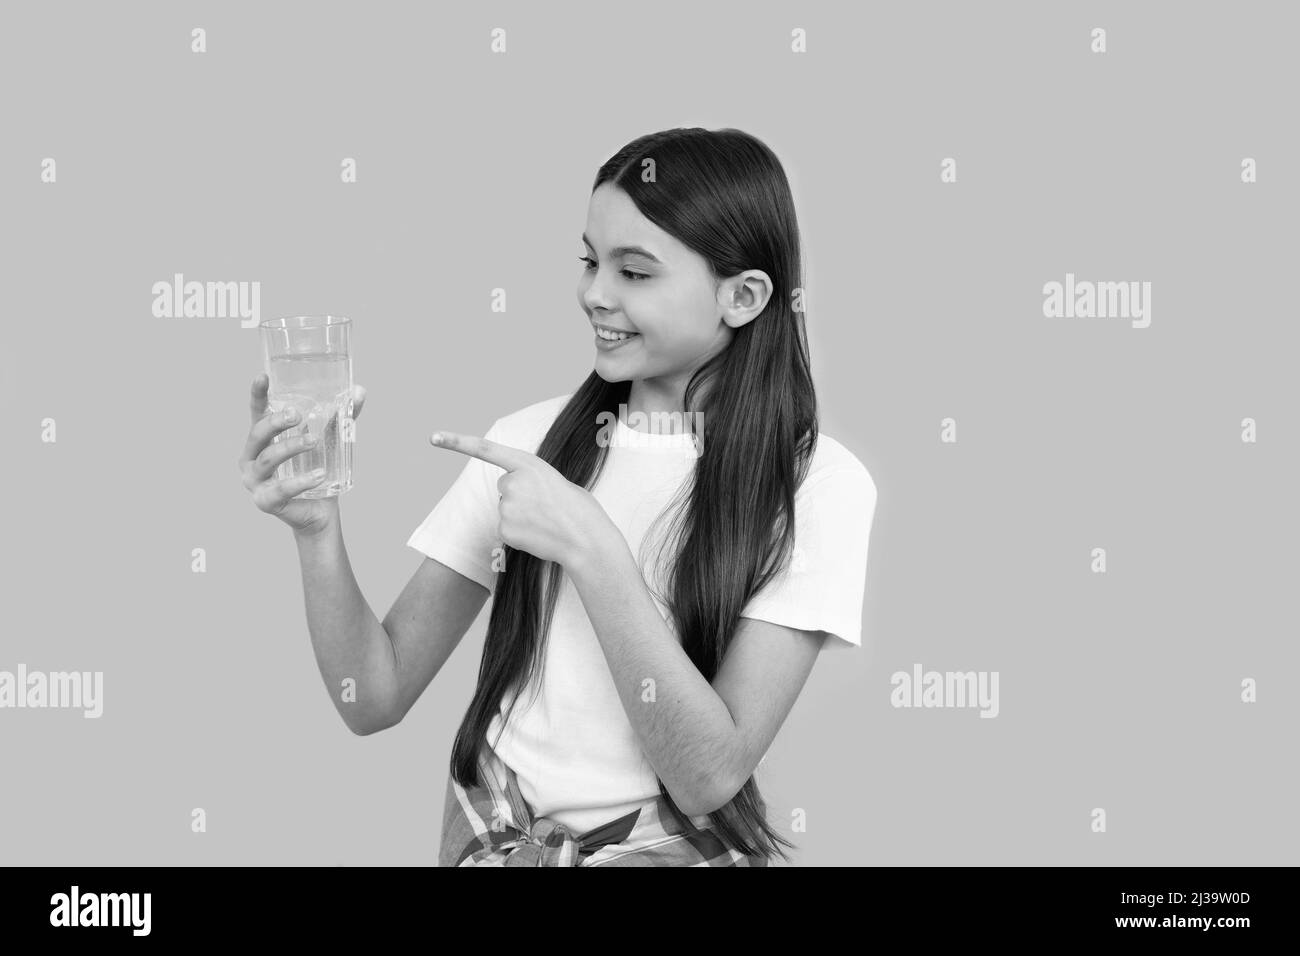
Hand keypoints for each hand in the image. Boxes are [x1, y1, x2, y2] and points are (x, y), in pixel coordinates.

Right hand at [238, 373, 366, 536]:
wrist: (320, 512)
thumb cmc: (318, 469)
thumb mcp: (329, 440)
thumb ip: (341, 416)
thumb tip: (360, 390)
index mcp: (262, 439)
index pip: (256, 413)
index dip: (257, 394)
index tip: (263, 377)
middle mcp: (251, 458)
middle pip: (257, 434)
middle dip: (275, 422)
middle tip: (297, 415)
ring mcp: (254, 481)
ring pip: (267, 459)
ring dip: (290, 447)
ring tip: (315, 441)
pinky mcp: (265, 501)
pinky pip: (281, 489)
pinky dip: (300, 481)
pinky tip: (319, 475)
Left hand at [430, 430, 619, 569]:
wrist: (586, 540)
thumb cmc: (579, 510)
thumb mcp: (556, 482)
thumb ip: (532, 481)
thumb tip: (519, 499)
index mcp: (530, 464)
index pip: (487, 449)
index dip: (458, 442)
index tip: (433, 437)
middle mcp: (513, 482)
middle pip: (504, 487)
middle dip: (519, 495)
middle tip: (546, 506)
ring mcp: (507, 506)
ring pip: (506, 509)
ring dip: (521, 516)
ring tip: (545, 521)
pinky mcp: (504, 529)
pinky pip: (506, 529)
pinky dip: (519, 533)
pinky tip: (538, 535)